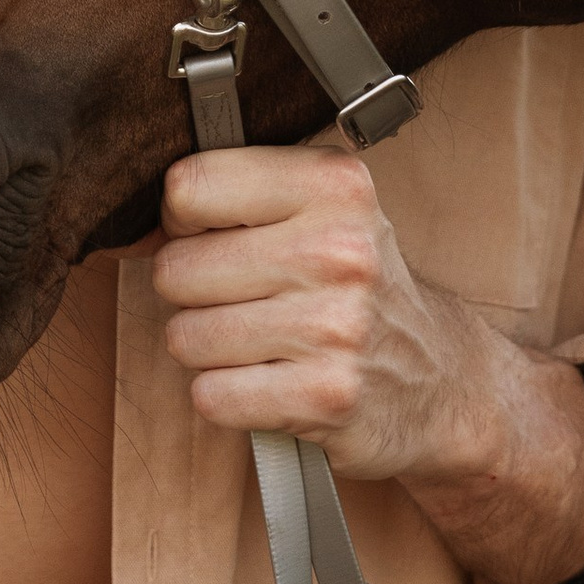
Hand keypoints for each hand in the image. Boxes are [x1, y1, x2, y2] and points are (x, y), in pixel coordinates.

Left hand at [153, 145, 527, 490]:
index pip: (190, 185)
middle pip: (175, 269)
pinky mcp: (326, 397)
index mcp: (335, 185)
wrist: (442, 382)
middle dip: (193, 293)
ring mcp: (336, 327)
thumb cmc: (359, 289)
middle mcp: (340, 250)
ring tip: (263, 342)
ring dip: (209, 349)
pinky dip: (227, 397)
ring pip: (185, 336)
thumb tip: (140, 221)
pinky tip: (271, 382)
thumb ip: (242, 193)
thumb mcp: (325, 210)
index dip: (183, 219)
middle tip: (247, 299)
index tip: (214, 236)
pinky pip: (210, 396)